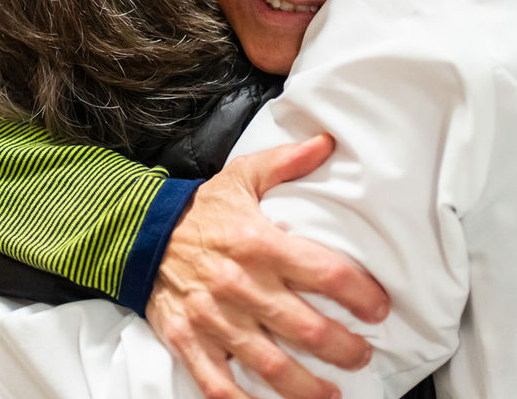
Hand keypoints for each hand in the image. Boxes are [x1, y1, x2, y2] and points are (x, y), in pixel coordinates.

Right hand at [146, 133, 389, 398]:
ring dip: (307, 387)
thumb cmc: (200, 210)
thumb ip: (287, 162)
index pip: (324, 273)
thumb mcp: (242, 176)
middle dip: (344, 348)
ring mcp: (215, 320)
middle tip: (363, 354)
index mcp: (260, 244)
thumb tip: (327, 142)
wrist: (137, 234)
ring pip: (270, 366)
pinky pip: (219, 385)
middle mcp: (242, 286)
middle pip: (306, 329)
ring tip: (333, 394)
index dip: (360, 294)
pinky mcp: (190, 342)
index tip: (378, 308)